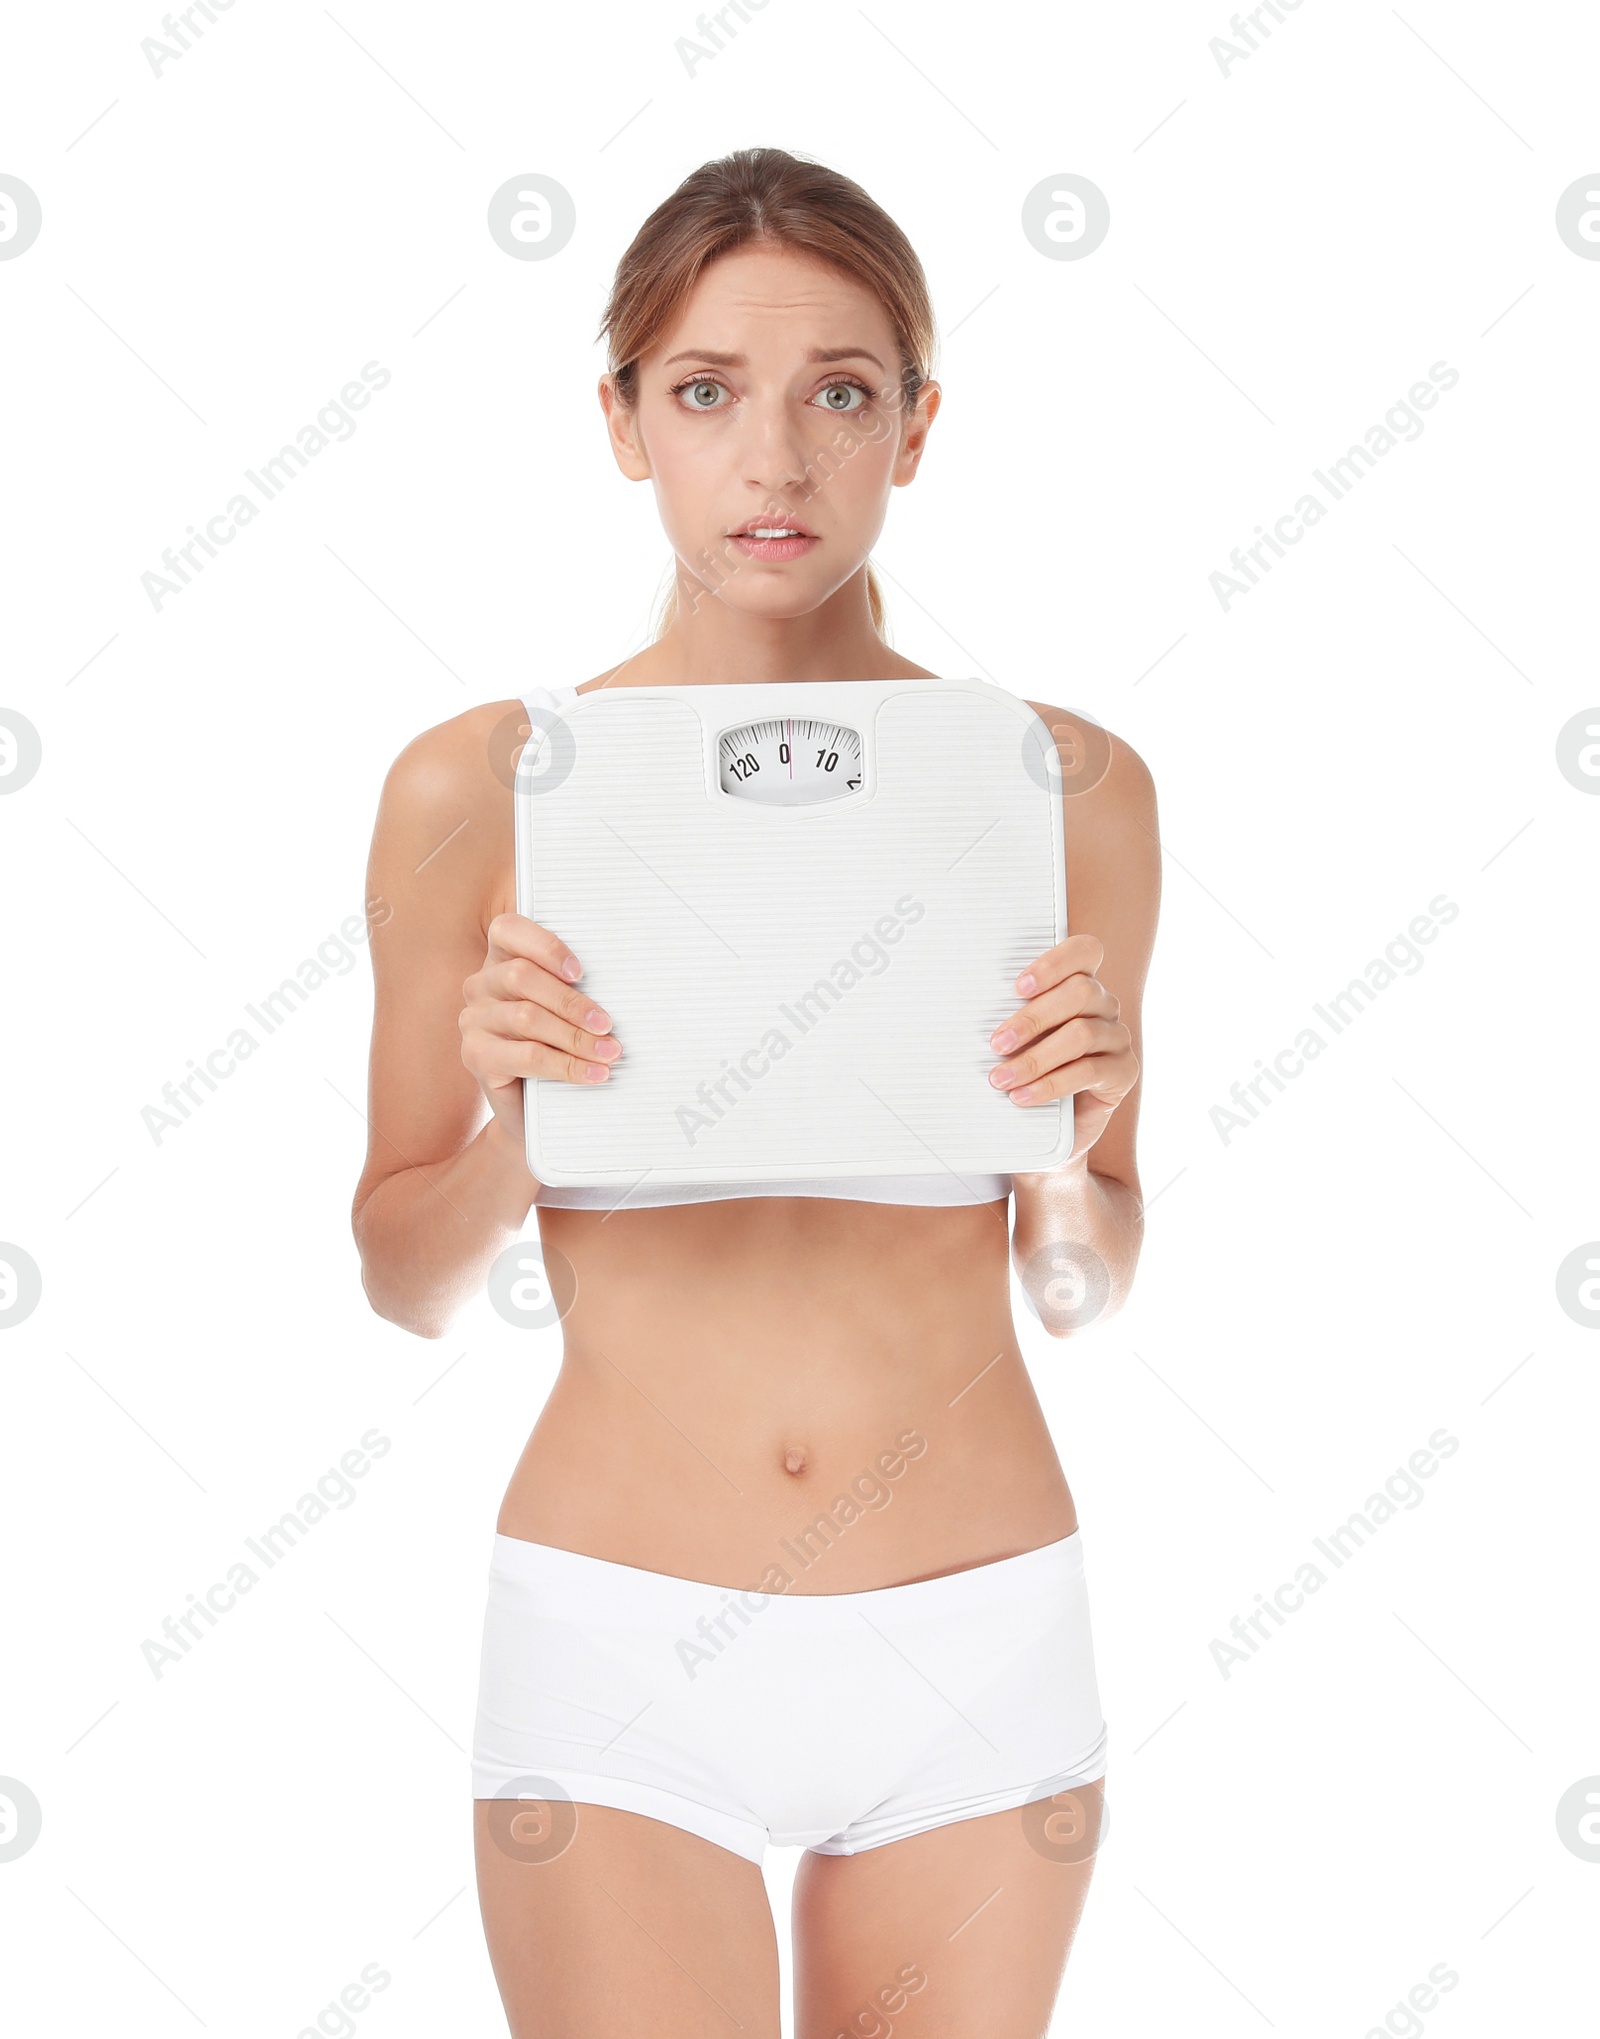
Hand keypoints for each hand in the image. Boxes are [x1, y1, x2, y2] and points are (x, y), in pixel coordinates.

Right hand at [459, 912, 621, 1143]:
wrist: (530, 1106)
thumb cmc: (554, 1045)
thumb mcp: (562, 1010)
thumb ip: (574, 988)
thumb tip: (620, 986)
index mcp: (500, 959)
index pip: (508, 930)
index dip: (544, 946)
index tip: (580, 972)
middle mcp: (480, 986)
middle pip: (522, 976)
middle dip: (572, 1002)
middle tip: (608, 1024)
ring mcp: (474, 1021)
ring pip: (527, 1018)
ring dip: (575, 1037)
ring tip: (609, 1052)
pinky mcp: (476, 1056)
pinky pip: (527, 1056)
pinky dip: (567, 1066)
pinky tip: (593, 1073)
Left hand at [987, 933, 1136, 1161]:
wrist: (1054, 1132)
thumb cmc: (1030, 1074)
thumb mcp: (1017, 1043)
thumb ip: (1009, 1022)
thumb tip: (970, 1014)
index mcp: (1081, 985)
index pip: (1084, 952)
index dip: (1054, 963)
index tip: (1018, 987)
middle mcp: (1105, 1006)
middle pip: (1080, 992)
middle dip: (1032, 1018)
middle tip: (996, 1043)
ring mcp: (1117, 1038)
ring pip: (1082, 1034)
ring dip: (1035, 1058)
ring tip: (1000, 1079)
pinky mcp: (1124, 1072)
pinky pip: (1088, 1072)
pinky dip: (1050, 1085)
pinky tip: (1023, 1096)